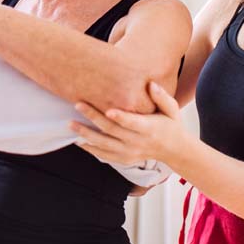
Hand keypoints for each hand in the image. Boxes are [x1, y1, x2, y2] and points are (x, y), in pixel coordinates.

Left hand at [71, 81, 187, 166]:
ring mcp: (129, 153)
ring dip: (85, 134)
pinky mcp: (123, 159)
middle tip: (78, 105)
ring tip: (70, 124)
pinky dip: (89, 148)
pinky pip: (103, 155)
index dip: (121, 118)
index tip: (108, 110)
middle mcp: (138, 142)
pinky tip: (77, 139)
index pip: (133, 124)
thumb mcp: (172, 110)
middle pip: (112, 131)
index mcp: (150, 129)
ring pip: (104, 145)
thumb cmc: (170, 124)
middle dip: (94, 117)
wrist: (173, 150)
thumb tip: (151, 84)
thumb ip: (161, 97)